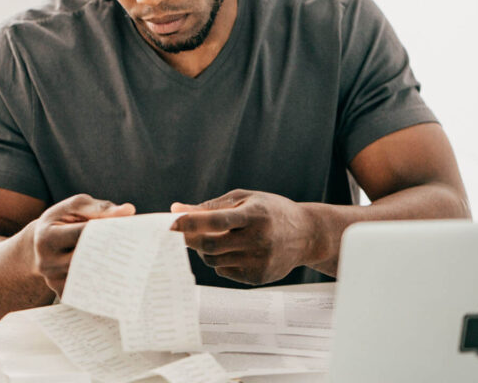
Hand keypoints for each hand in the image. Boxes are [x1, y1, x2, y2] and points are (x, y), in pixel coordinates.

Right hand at [31, 194, 134, 296]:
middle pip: (86, 260)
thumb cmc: (63, 220)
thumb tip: (128, 211)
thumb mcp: (76, 207)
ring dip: (112, 271)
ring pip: (90, 278)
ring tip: (134, 264)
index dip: (106, 232)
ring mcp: (53, 280)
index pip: (81, 234)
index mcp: (47, 236)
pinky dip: (105, 284)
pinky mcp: (62, 292)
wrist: (40, 244)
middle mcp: (46, 262)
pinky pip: (88, 291)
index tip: (129, 230)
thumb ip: (101, 208)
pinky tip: (121, 277)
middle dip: (112, 253)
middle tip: (138, 251)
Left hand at [170, 189, 317, 285]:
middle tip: (181, 233)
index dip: (190, 222)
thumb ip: (209, 206)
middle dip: (190, 239)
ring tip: (215, 238)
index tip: (170, 223)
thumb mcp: (244, 199)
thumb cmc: (270, 211)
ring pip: (213, 260)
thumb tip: (176, 210)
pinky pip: (224, 271)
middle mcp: (259, 239)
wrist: (307, 234)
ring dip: (204, 250)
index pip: (216, 220)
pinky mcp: (258, 277)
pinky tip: (232, 250)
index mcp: (255, 215)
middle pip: (210, 245)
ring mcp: (260, 261)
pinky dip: (219, 260)